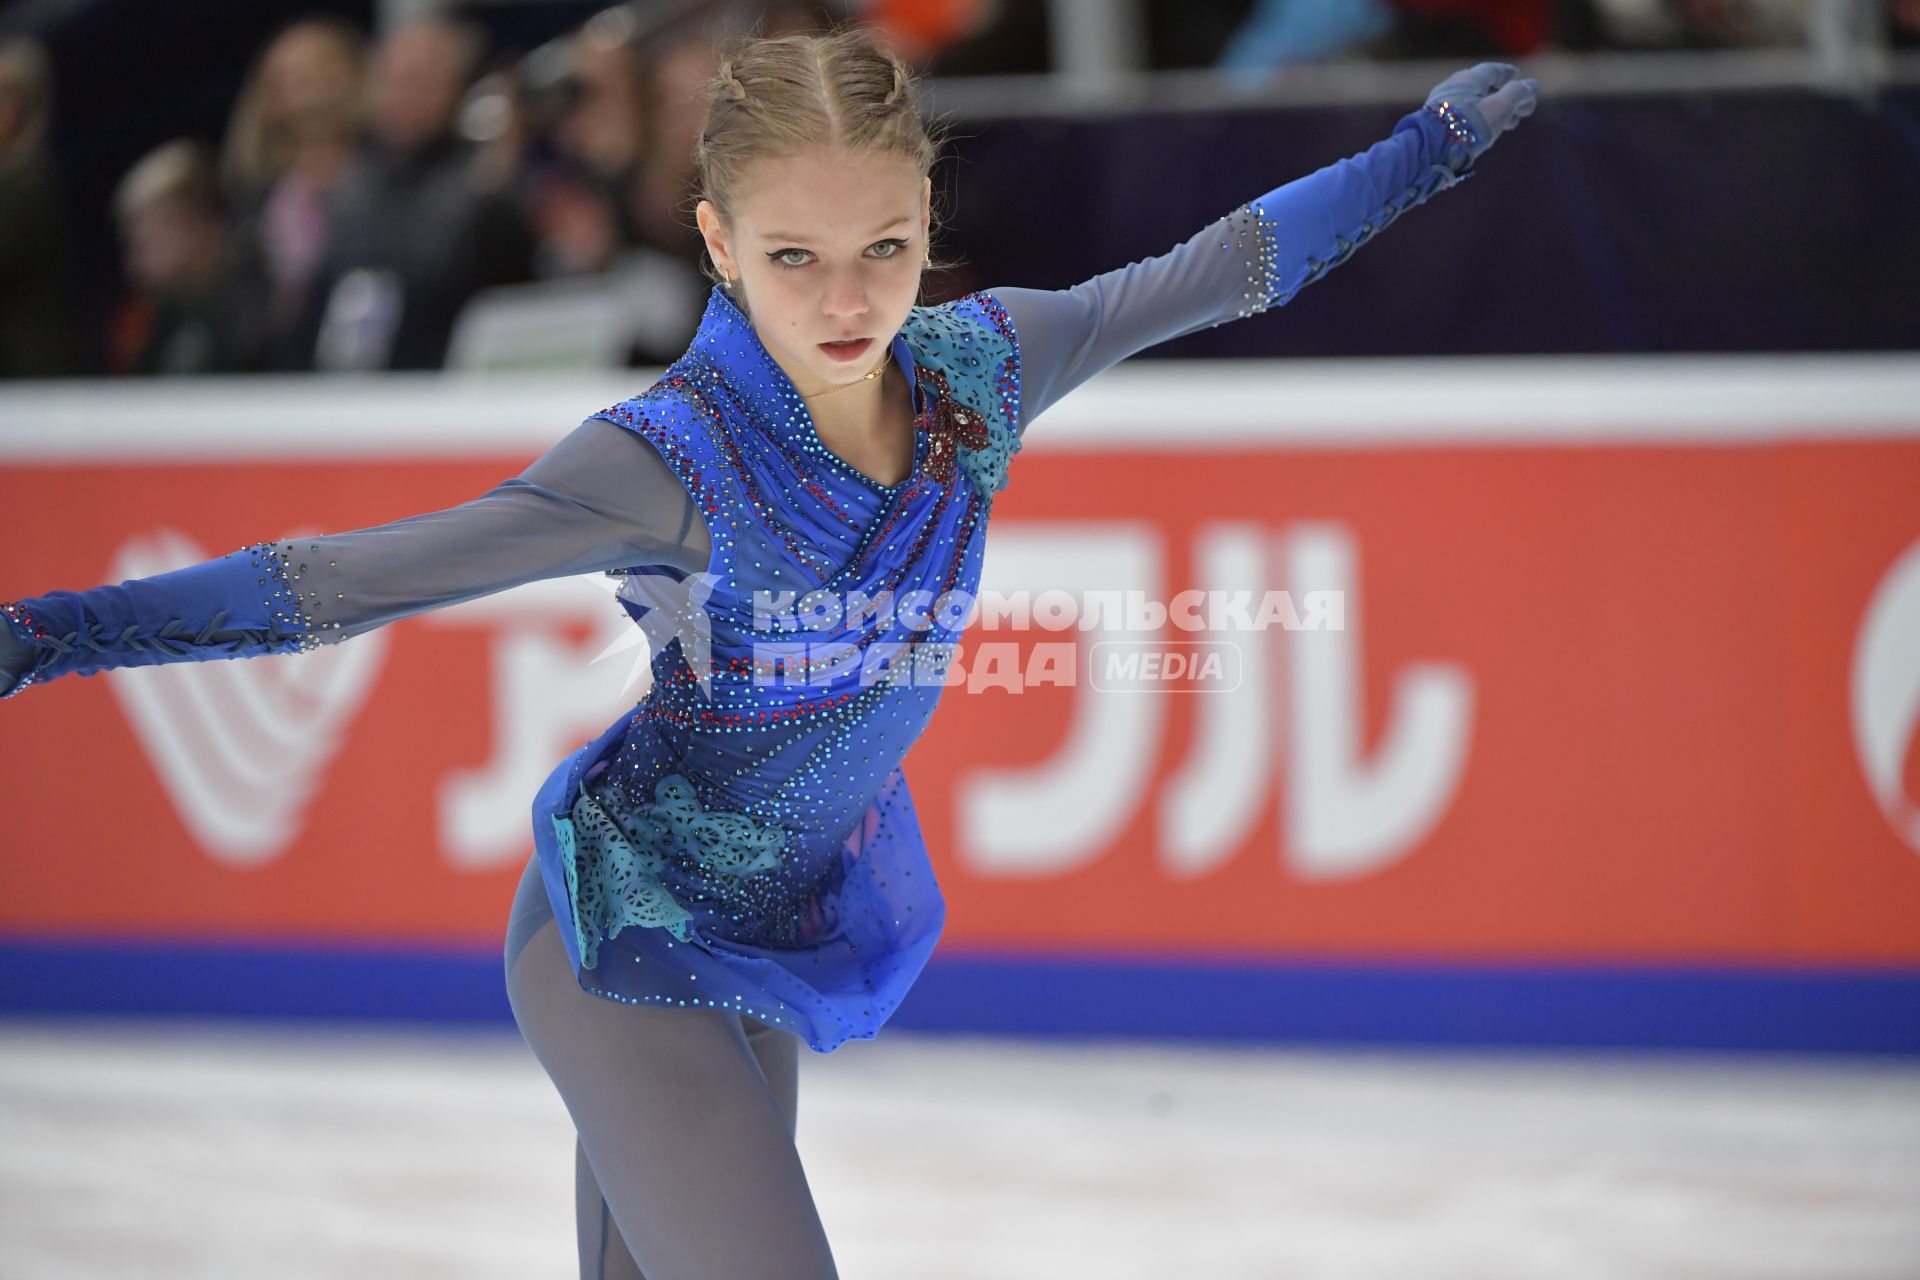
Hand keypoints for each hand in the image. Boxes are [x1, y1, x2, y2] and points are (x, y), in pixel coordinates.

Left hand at [1423, 62, 1539, 165]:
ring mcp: (1441, 107)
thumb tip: (1532, 86)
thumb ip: (1518, 94)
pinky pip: (1461, 118)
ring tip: (1510, 124)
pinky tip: (1485, 134)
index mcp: (1467, 79)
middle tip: (1522, 110)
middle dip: (1506, 98)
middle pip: (1483, 89)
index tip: (1518, 76)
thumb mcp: (1500, 107)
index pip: (1492, 70)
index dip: (1508, 74)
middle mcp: (1452, 88)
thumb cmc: (1467, 127)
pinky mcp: (1434, 126)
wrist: (1429, 152)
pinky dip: (1479, 122)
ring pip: (1473, 105)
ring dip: (1494, 112)